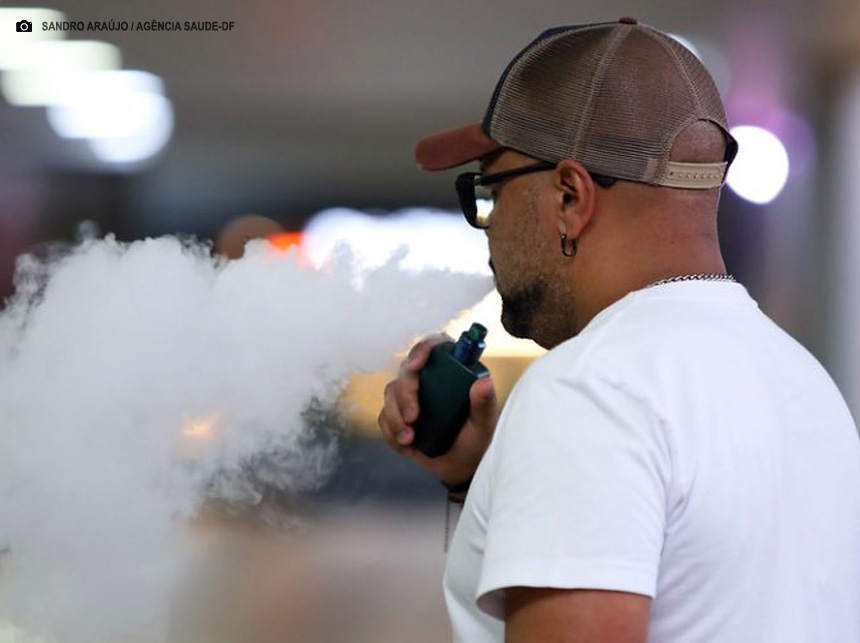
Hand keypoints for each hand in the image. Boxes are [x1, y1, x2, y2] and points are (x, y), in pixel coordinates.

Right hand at [377, 334, 498, 487]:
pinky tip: (406, 444)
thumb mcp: (484, 424)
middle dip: (406, 392)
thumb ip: (484, 403)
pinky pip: (384, 417)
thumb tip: (485, 382)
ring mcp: (412, 397)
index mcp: (451, 372)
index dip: (423, 349)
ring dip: (395, 415)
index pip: (434, 347)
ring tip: (409, 438)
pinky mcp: (399, 415)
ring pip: (391, 392)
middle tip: (414, 416)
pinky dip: (391, 431)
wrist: (461, 467)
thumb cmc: (476, 440)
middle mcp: (429, 379)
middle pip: (407, 370)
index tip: (417, 364)